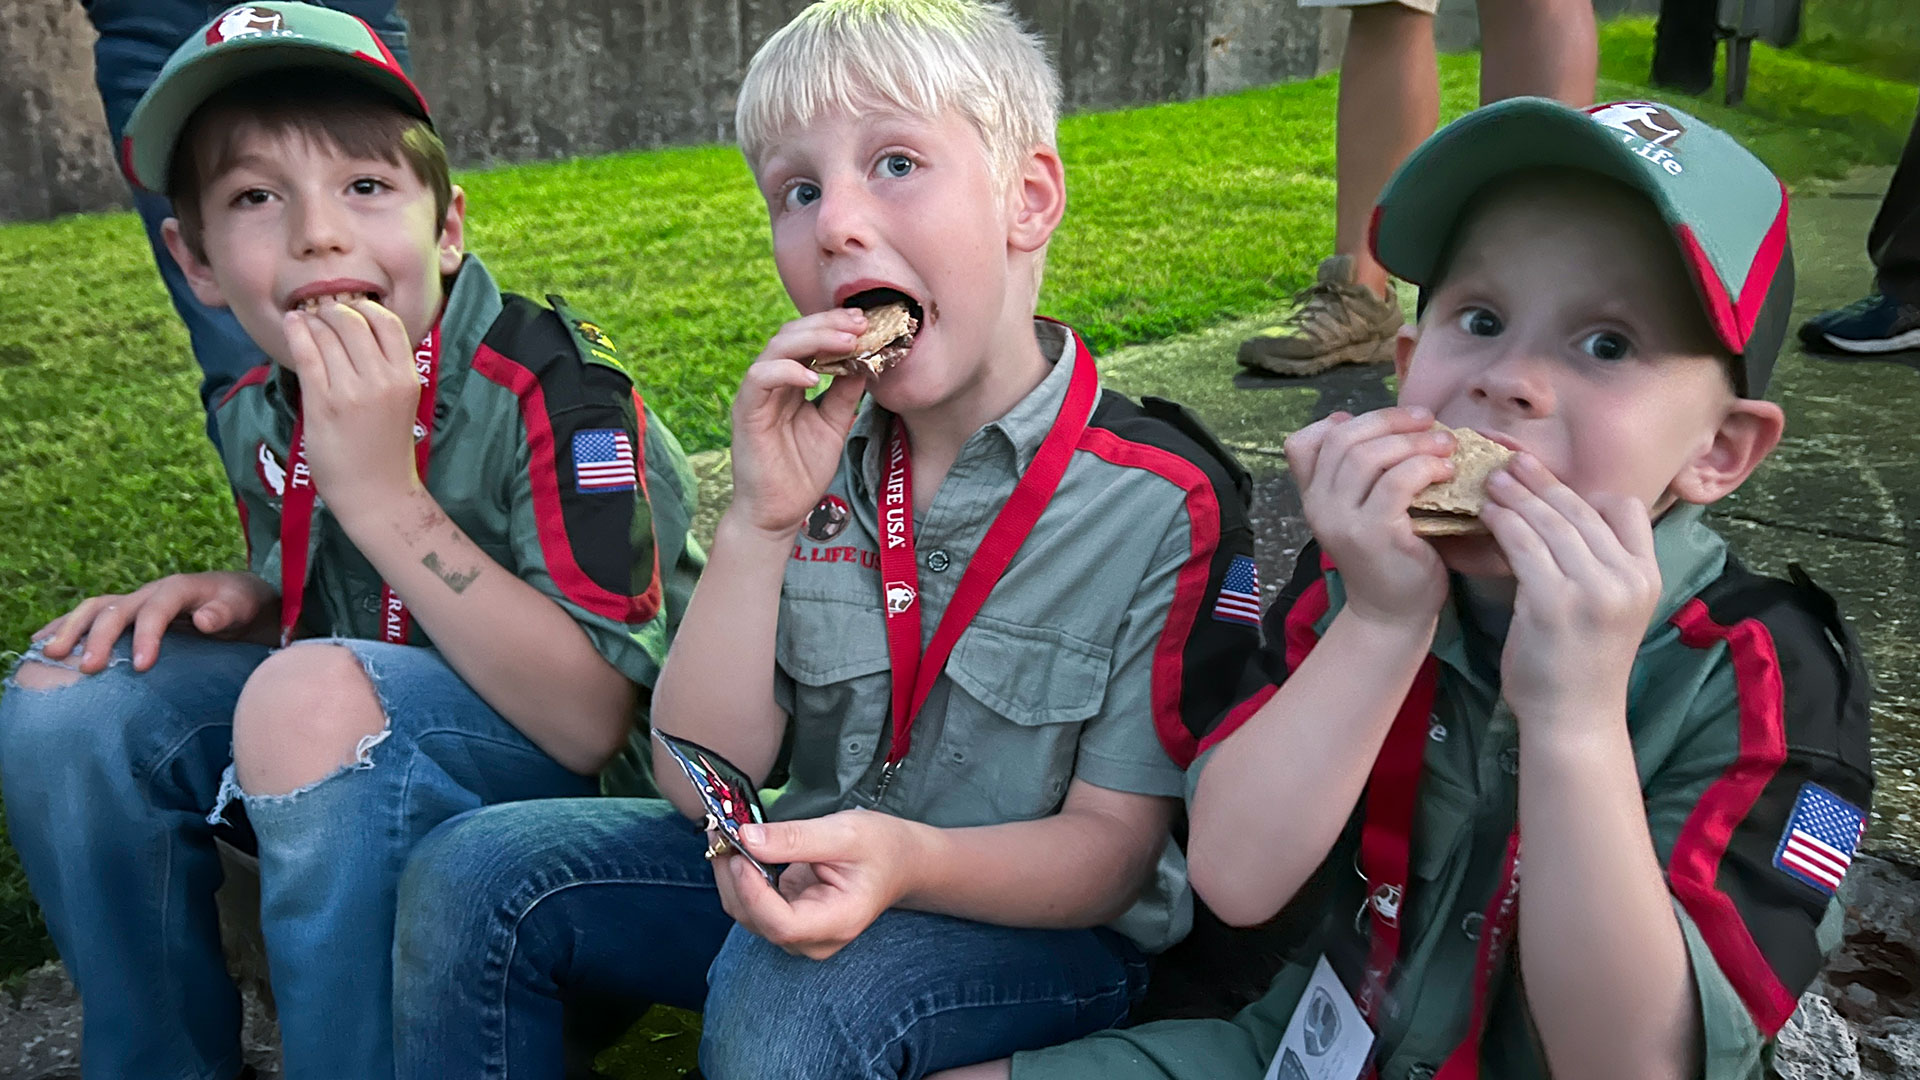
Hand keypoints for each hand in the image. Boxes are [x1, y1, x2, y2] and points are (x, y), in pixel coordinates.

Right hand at [31, 571, 278, 672]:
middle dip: (100, 638)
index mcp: (178, 589)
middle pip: (116, 609)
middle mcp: (150, 592)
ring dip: (71, 629)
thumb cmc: (240, 603)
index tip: (140, 665)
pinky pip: (90, 616)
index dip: (147, 635)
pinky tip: (41, 645)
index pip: (157, 608)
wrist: (236, 595)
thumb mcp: (241, 606)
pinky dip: (65, 627)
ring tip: (50, 654)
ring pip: (95, 609)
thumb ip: (225, 612)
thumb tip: (205, 620)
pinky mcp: (126, 613)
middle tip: (89, 669)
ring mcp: (134, 601)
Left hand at [280, 298, 424, 514]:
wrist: (376, 492)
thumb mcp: (400, 400)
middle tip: (320, 312)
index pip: (388, 322)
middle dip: (332, 310)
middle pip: (354, 321)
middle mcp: (382, 379)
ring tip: (303, 318)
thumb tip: (352, 326)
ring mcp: (351, 391)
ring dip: (311, 319)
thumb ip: (384, 366)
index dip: (365, 307)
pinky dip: (296, 333)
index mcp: (406, 376)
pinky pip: (306, 355)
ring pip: (327, 334)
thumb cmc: (386, 447)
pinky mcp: (323, 403)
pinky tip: (291, 325)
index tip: (350, 310)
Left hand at [710, 809, 923, 959]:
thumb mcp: (846, 833)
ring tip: (724, 833)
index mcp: (837, 922)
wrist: (899, 862)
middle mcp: (814, 938)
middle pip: (756, 920)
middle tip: (721, 831)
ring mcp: (798, 933)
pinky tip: (736, 846)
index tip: (741, 852)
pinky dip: (738, 875)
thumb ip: (796, 838)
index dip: (753, 892)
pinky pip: (751, 903)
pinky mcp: (787, 918)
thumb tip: (747, 838)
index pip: (782, 925)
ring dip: (729, 874)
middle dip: (732, 877)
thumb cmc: (881, 848)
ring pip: (746, 913)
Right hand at [725, 310, 871, 539]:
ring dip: (813, 339)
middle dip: (828, 324)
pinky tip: (814, 377)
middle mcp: (771, 382)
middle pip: (793, 334)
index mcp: (791, 381)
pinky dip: (786, 370)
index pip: (809, 339)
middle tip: (860, 323)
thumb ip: (845, 393)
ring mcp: (756, 395)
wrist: (779, 513)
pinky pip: (760, 378)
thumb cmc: (802, 471)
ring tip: (846, 342)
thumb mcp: (834, 425)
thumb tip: (868, 360)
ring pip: (776, 348)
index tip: (867, 322)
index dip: (835, 326)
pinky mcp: (745, 412)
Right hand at [1284, 406, 1454, 626]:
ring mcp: (1341, 520)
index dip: (1349, 421)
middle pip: (1343, 439)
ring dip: (1413, 441)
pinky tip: (1446, 470)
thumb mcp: (1357, 509)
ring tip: (1445, 444)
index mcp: (1311, 496)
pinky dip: (1424, 467)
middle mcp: (1317, 506)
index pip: (1309, 441)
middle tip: (1430, 420)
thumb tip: (1343, 418)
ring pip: (1369, 456)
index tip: (1393, 423)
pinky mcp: (1372, 534)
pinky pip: (1396, 482)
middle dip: (1391, 420)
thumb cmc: (1386, 557)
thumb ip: (1351, 472)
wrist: (1392, 614)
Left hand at [1480, 454, 1660, 727]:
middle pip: (1581, 510)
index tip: (1548, 478)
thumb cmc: (1581, 664)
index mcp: (1648, 575)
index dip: (1583, 490)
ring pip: (1550, 522)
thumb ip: (1599, 565)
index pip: (1625, 508)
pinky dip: (1503, 523)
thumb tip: (1559, 516)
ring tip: (1491, 480)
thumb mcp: (1609, 608)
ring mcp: (1594, 589)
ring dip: (1517, 496)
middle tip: (1509, 462)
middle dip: (1541, 482)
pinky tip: (1486, 513)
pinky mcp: (1554, 603)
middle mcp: (1627, 577)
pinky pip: (1524, 546)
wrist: (1574, 719)